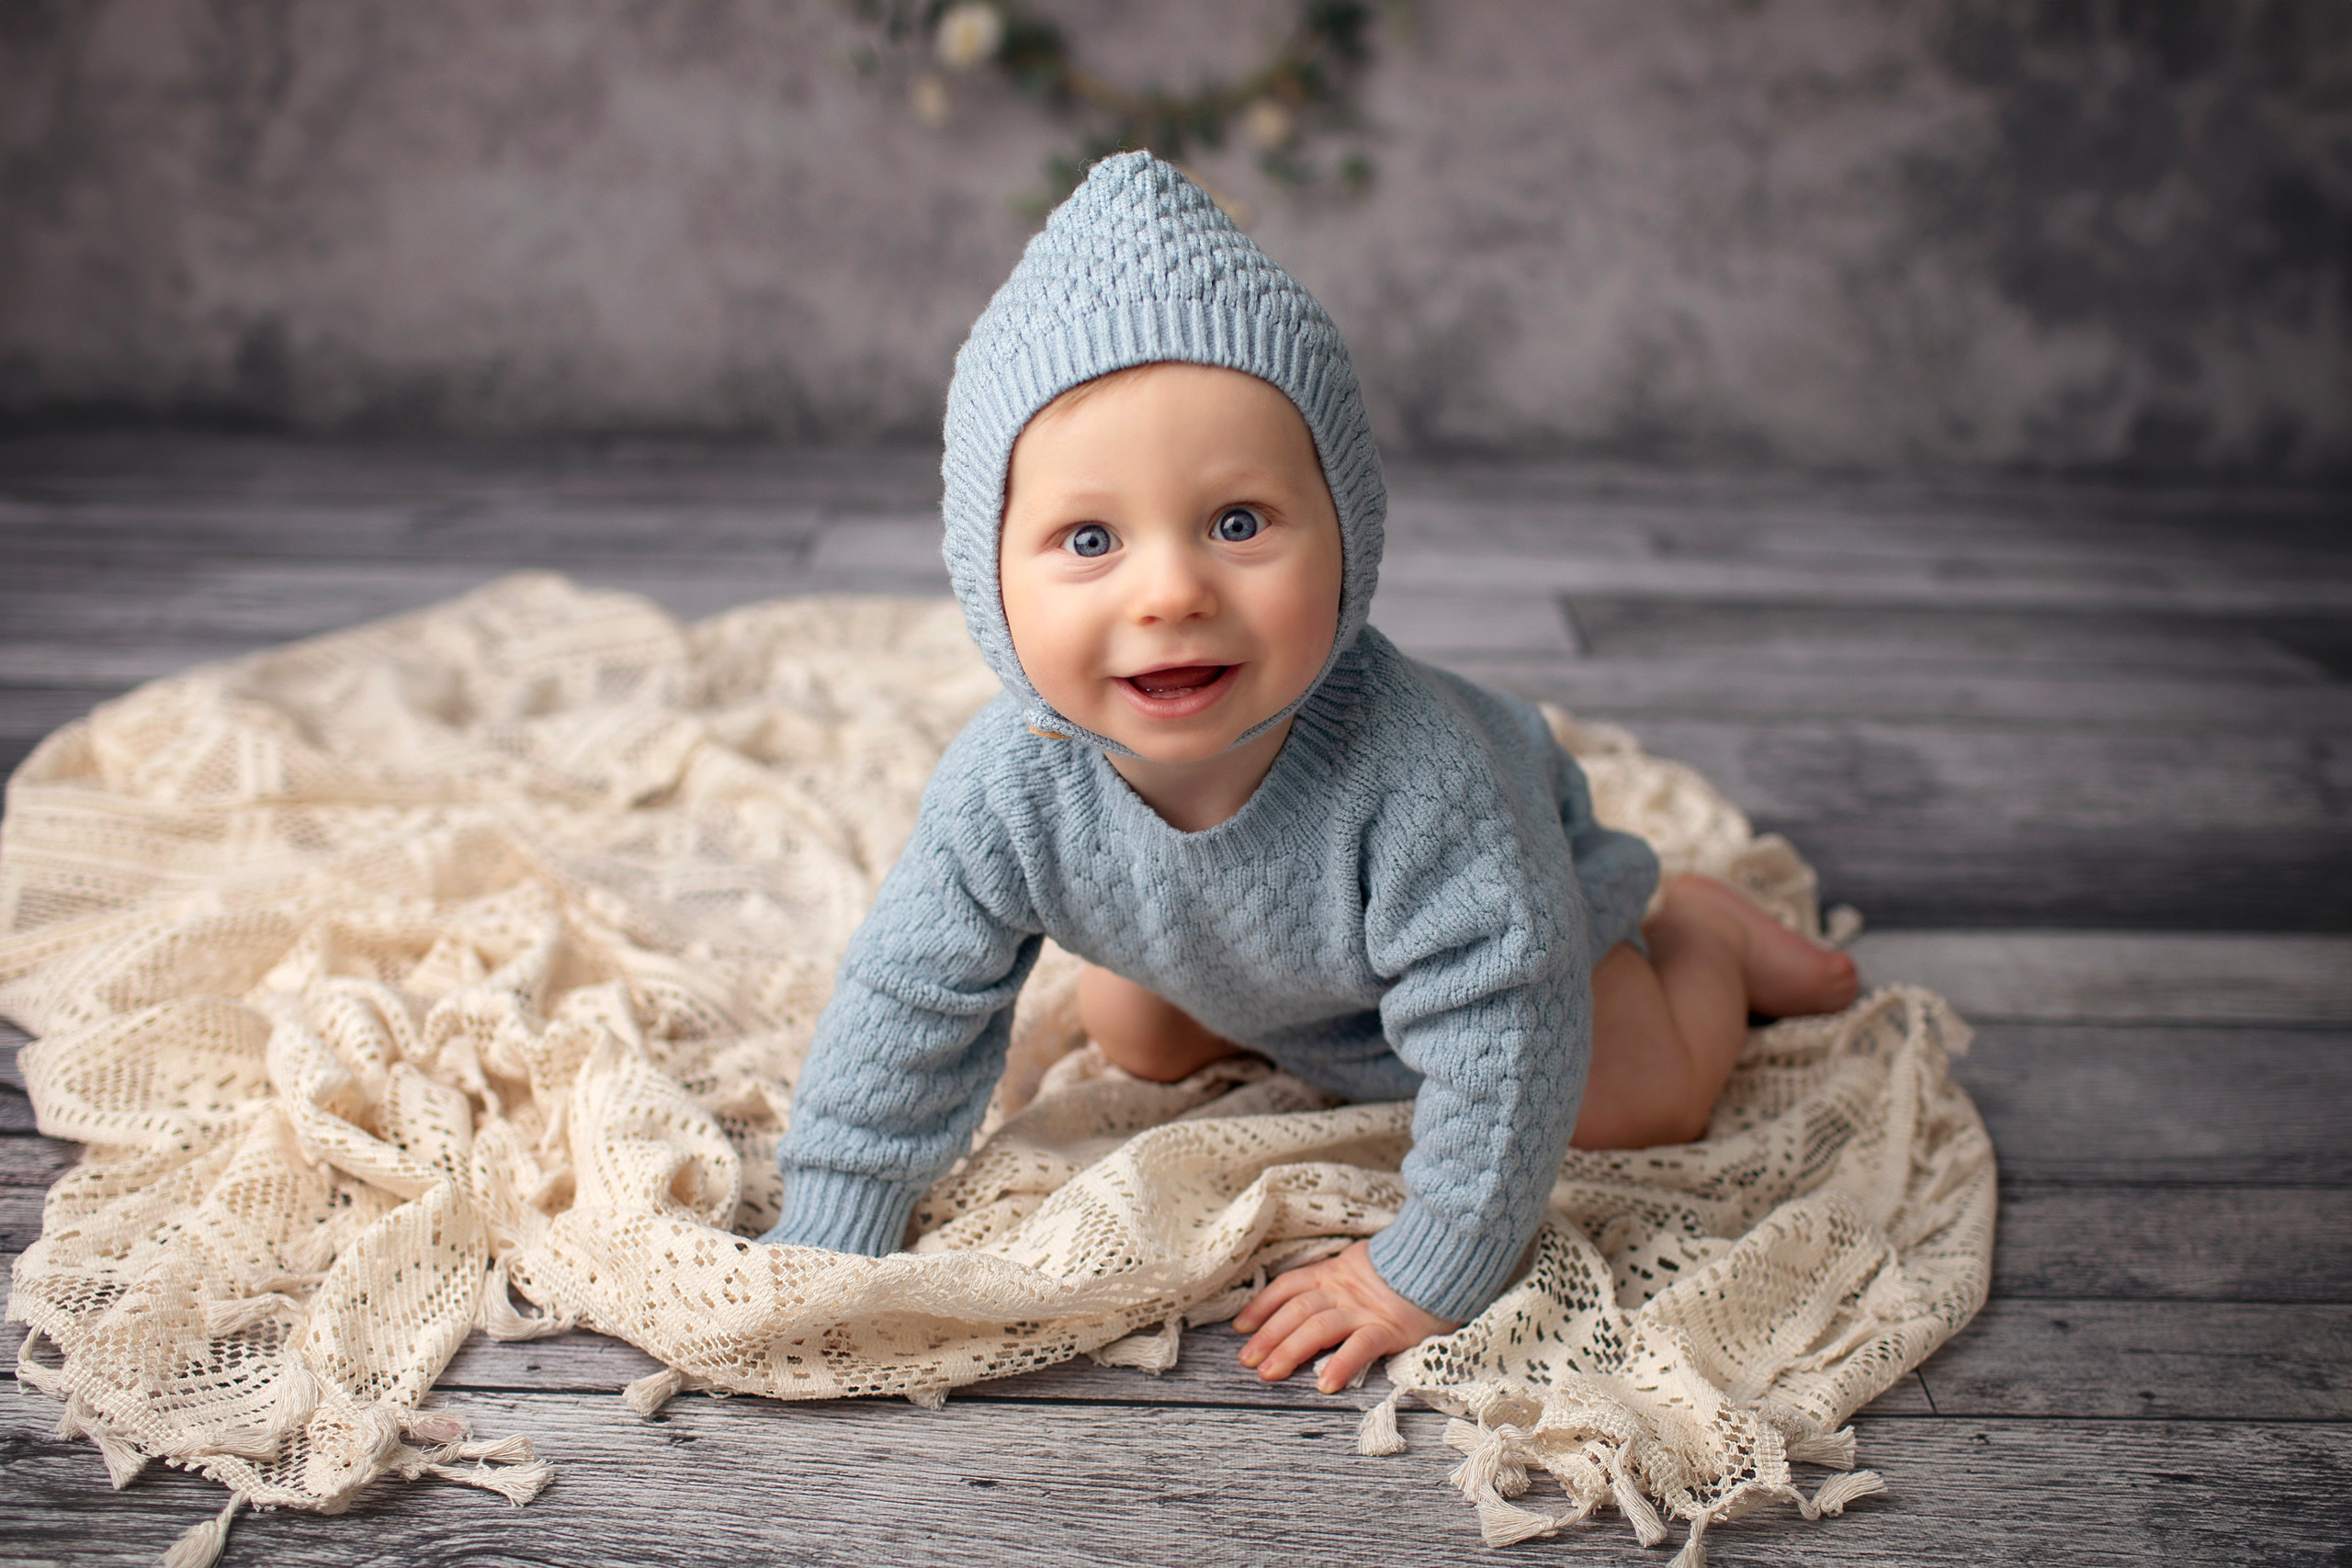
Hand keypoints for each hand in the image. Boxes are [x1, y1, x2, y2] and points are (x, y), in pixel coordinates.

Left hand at [1231, 1240, 1458, 1393]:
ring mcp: (1364, 1309)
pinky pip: (1360, 1347)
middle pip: (1296, 1311)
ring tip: (1269, 1373)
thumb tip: (1309, 1298)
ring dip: (1289, 1350)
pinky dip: (1341, 1365)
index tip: (1241, 1326)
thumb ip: (1337, 1279)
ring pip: (1318, 1328)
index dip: (1262, 1305)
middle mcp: (1343, 1290)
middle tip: (1246, 1360)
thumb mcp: (1363, 1265)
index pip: (1288, 1287)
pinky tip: (1325, 1384)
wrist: (1445, 1257)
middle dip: (1268, 1336)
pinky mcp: (1389, 1327)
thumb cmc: (1406, 1270)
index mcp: (1334, 1272)